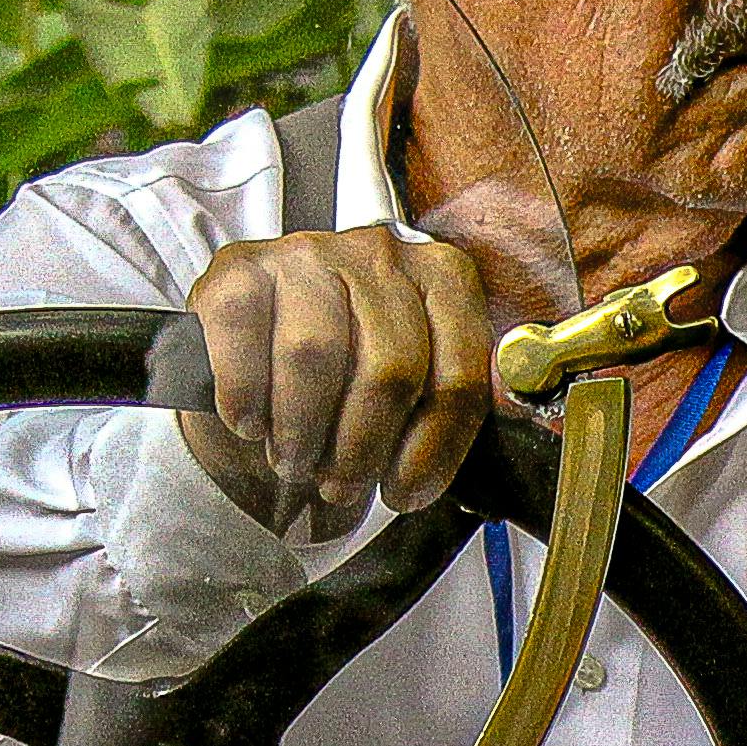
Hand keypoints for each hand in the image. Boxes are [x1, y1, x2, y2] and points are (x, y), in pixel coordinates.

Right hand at [181, 227, 497, 525]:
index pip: (460, 374)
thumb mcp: (412, 385)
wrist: (259, 353)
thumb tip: (508, 428)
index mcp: (442, 276)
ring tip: (296, 461)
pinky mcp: (238, 268)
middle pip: (390, 370)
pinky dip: (247, 399)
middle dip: (363, 449)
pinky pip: (245, 340)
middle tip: (341, 483)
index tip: (405, 493)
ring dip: (303, 432)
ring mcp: (306, 253)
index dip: (433, 450)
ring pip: (315, 357)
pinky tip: (250, 423)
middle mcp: (380, 252)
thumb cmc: (346, 379)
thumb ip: (455, 399)